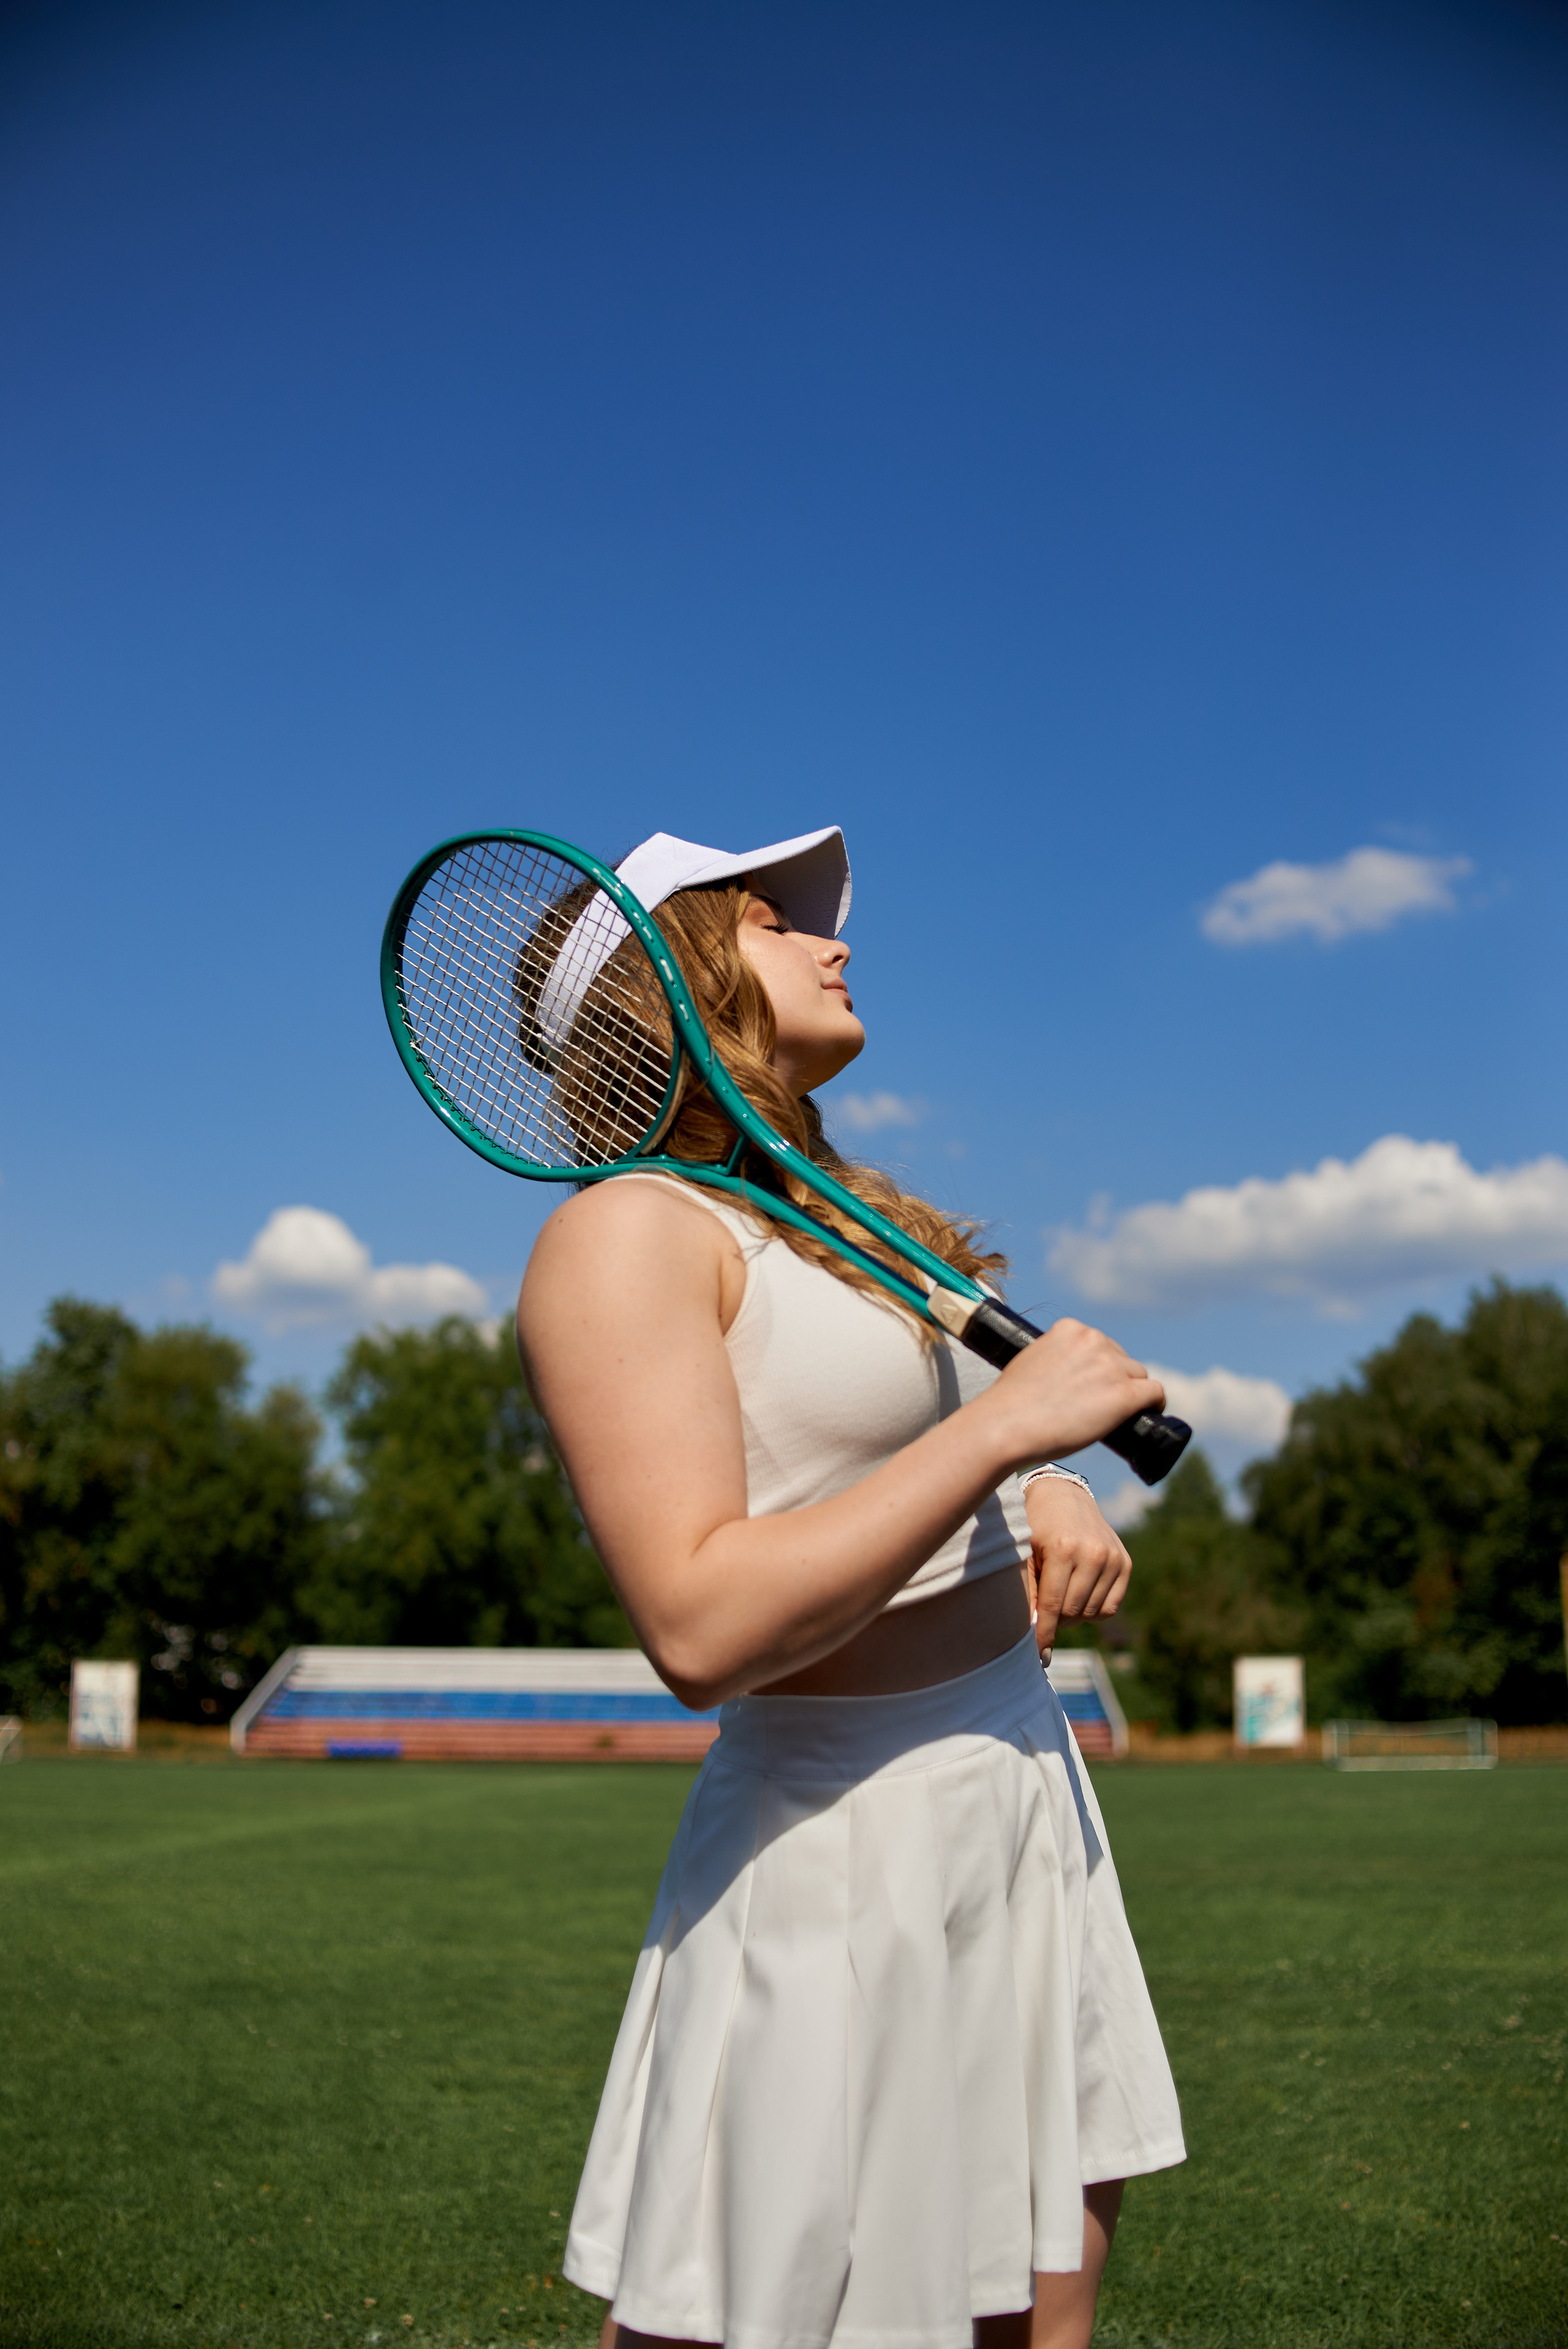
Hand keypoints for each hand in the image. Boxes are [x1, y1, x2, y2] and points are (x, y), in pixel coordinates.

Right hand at [989, 1317, 1164, 1469]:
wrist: (1006, 1426)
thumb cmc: (1010, 1404)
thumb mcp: (1031, 1361)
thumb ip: (1053, 1358)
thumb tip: (1067, 1376)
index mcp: (1070, 1328)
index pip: (1100, 1344)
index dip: (1099, 1366)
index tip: (1092, 1384)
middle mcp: (1094, 1340)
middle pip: (1122, 1359)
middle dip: (1115, 1379)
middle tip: (1099, 1405)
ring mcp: (1111, 1367)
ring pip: (1138, 1376)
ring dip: (1131, 1392)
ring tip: (1117, 1415)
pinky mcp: (1125, 1394)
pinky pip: (1155, 1392)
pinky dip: (1155, 1402)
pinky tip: (1150, 1411)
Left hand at [1024, 1477, 1131, 1659]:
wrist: (1063, 1496)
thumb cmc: (1034, 1527)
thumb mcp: (1024, 1553)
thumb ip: (1029, 1592)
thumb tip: (1034, 1635)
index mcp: (1064, 1549)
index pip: (1054, 1606)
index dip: (1045, 1634)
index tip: (1039, 1657)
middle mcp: (1093, 1554)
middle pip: (1073, 1612)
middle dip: (1056, 1622)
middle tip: (1044, 1615)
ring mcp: (1113, 1558)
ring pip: (1092, 1613)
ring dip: (1074, 1616)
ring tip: (1060, 1600)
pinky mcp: (1125, 1563)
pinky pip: (1110, 1607)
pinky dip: (1093, 1611)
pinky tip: (1079, 1596)